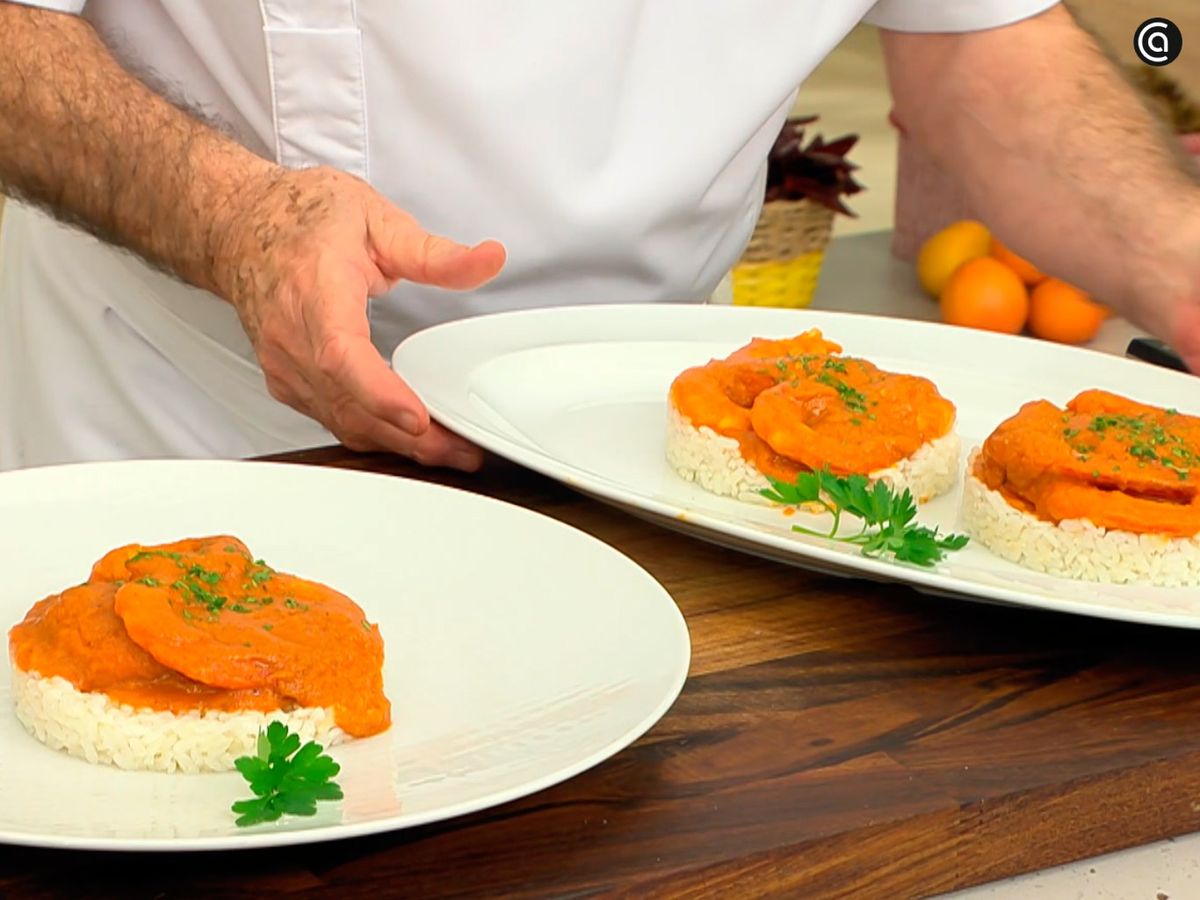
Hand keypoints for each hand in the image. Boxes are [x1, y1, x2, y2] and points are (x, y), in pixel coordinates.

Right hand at [213, 165, 504, 468]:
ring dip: (397, 443)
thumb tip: (488, 259)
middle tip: (463, 449)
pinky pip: (332, 419)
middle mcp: (292, 335)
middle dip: (409, 436)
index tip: (418, 418)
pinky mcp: (286, 381)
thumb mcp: (377, 219)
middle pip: (349, 403)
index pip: (341, 352)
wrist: (240, 225)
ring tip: (449, 451)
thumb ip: (435, 252)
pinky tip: (408, 437)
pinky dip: (372, 434)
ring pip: (342, 421)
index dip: (379, 392)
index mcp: (316, 289)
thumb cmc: (302, 219)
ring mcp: (284, 365)